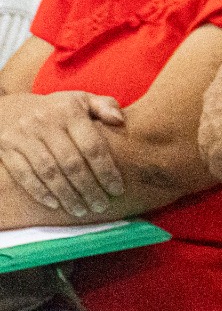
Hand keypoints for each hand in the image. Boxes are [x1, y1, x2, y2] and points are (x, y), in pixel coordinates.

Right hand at [0, 91, 124, 216]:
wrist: (9, 107)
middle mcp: (45, 122)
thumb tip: (120, 120)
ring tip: (81, 210)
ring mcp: (23, 135)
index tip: (117, 190)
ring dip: (66, 194)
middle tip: (101, 206)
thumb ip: (105, 106)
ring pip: (48, 171)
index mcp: (70, 110)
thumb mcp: (82, 100)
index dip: (106, 170)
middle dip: (88, 188)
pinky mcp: (6, 148)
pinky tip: (55, 205)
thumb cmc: (58, 108)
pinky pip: (23, 174)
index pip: (92, 145)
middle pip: (71, 162)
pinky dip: (40, 191)